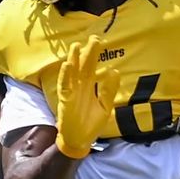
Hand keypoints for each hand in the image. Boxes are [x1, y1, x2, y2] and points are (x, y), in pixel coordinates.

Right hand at [54, 36, 120, 158]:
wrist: (80, 140)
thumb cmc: (91, 124)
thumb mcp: (105, 106)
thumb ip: (109, 90)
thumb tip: (115, 71)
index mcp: (90, 87)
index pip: (93, 68)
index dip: (96, 55)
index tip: (102, 42)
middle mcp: (80, 87)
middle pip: (84, 66)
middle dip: (88, 52)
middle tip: (94, 37)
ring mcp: (71, 92)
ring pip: (72, 72)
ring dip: (74, 59)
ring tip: (76, 46)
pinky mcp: (65, 99)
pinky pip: (64, 85)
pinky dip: (65, 75)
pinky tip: (67, 65)